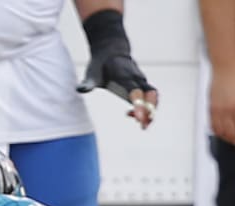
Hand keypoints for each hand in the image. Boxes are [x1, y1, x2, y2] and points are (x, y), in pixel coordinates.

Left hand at [77, 10, 157, 128]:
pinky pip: (151, 98)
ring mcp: (141, 82)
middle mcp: (136, 79)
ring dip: (151, 112)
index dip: (139, 105)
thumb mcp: (92, 72)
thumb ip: (89, 82)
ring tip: (141, 125)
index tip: (138, 118)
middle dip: (150, 111)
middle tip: (143, 126)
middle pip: (151, 95)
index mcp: (125, 76)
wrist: (111, 50)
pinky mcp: (143, 86)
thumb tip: (80, 90)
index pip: (135, 92)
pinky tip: (131, 114)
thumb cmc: (100, 64)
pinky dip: (147, 109)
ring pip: (153, 97)